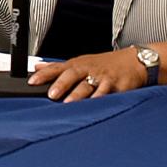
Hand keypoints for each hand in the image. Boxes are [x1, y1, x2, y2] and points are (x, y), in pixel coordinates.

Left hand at [28, 47, 147, 101]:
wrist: (134, 61)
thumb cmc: (105, 63)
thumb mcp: (80, 61)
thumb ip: (58, 67)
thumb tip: (37, 67)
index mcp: (78, 64)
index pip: (57, 68)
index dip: (44, 74)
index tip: (32, 81)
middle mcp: (88, 69)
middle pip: (72, 75)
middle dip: (61, 84)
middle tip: (51, 94)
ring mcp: (102, 77)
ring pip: (88, 85)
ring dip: (78, 94)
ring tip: (68, 103)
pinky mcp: (116, 85)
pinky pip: (107, 93)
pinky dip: (100, 98)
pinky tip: (94, 104)